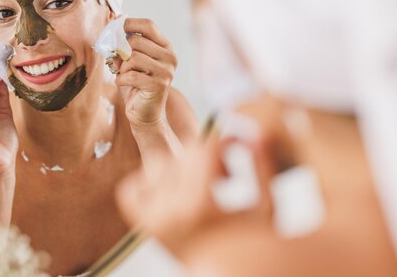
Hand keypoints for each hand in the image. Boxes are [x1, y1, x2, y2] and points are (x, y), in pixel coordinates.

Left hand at [114, 18, 176, 126]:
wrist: (145, 114)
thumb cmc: (136, 85)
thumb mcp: (130, 62)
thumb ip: (124, 47)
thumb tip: (111, 32)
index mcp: (165, 47)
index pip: (148, 25)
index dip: (129, 24)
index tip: (117, 30)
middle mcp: (170, 57)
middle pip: (136, 40)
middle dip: (122, 51)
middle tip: (121, 63)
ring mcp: (166, 71)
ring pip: (133, 57)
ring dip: (122, 68)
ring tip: (125, 75)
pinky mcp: (159, 85)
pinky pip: (131, 75)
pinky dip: (121, 80)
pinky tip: (124, 84)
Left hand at [116, 131, 274, 257]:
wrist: (224, 276)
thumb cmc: (249, 246)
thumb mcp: (265, 209)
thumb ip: (262, 168)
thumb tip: (255, 134)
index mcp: (201, 207)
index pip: (205, 149)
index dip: (224, 143)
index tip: (235, 147)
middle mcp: (170, 212)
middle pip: (183, 153)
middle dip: (207, 157)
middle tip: (224, 175)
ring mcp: (151, 218)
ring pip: (159, 165)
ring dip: (180, 168)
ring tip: (201, 186)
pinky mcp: (141, 224)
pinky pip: (132, 188)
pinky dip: (148, 183)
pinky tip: (173, 191)